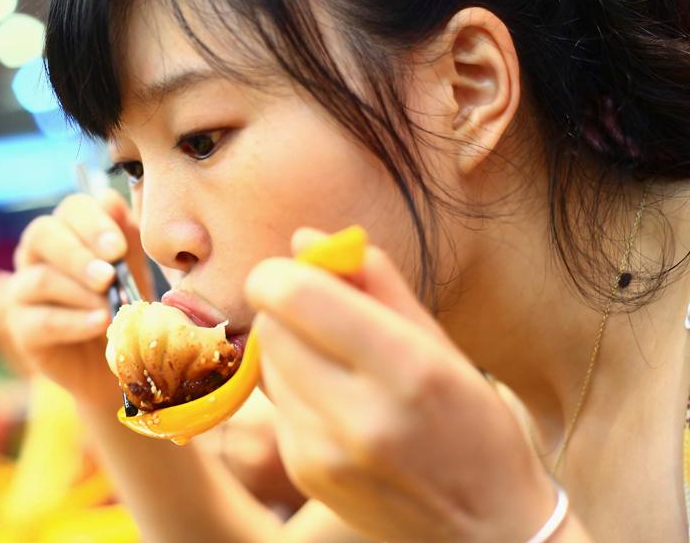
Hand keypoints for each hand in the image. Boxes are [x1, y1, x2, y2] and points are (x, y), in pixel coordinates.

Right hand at [9, 190, 152, 408]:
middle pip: (43, 234)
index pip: (71, 208)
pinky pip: (41, 319)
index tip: (117, 249)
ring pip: (41, 278)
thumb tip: (110, 198)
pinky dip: (74, 321)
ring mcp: (24, 290)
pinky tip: (100, 323)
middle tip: (109, 276)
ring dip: (80, 291)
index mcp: (68, 229)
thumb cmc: (124, 304)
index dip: (93, 223)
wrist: (119, 358)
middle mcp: (38, 254)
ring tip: (110, 306)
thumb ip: (124, 235)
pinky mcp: (21, 328)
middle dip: (79, 254)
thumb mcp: (132, 268)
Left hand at [245, 228, 554, 541]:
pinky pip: (275, 405)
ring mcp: (326, 453)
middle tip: (320, 313)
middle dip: (286, 308)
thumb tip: (305, 239)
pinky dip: (295, 391)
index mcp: (408, 370)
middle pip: (272, 327)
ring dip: (290, 351)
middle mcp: (362, 417)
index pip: (298, 298)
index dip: (279, 274)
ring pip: (267, 364)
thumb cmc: (473, 424)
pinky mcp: (305, 473)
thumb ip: (375, 285)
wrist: (485, 528)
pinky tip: (338, 406)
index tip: (290, 271)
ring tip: (339, 367)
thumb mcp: (441, 345)